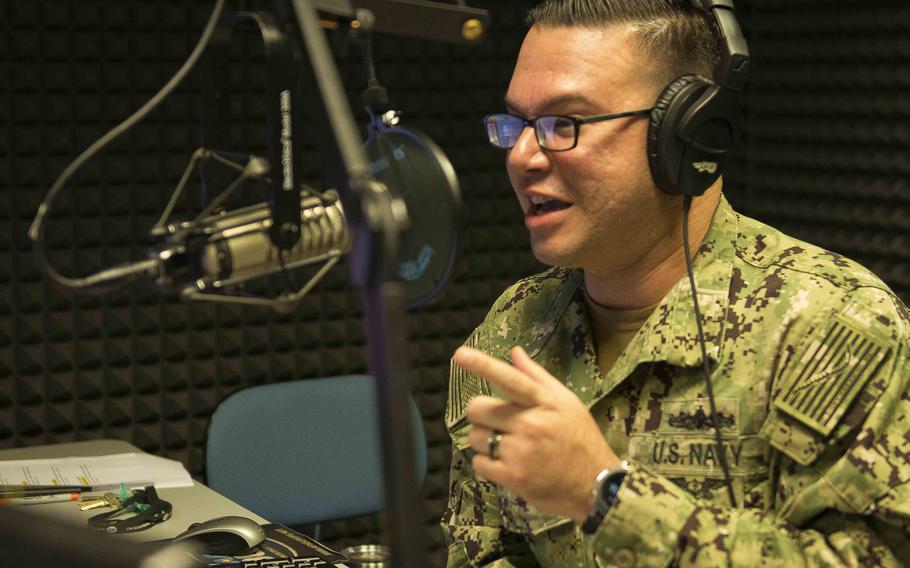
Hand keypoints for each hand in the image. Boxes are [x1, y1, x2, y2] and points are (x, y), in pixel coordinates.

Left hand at [454, 345, 619, 521]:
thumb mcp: (567, 402)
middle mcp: (529, 424)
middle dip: (482, 415)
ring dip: (484, 441)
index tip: (459, 354)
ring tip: (506, 446)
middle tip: (498, 423)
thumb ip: (537, 376)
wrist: (595, 485)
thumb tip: (514, 351)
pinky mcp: (513, 477)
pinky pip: (478, 463)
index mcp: (543, 402)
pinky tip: (505, 463)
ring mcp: (520, 452)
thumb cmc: (580, 438)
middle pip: (477, 409)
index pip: (509, 378)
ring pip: (475, 437)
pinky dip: (486, 463)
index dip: (482, 365)